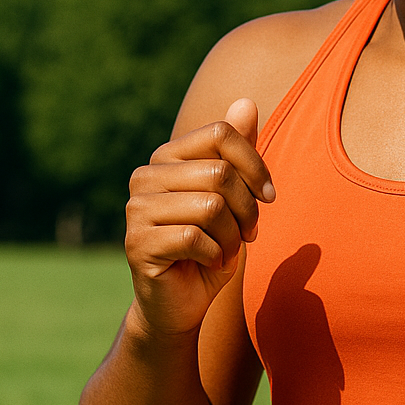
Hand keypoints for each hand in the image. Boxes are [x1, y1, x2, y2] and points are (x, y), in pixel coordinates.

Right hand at [123, 98, 275, 338]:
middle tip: (249, 234)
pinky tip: (210, 263)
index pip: (221, 133)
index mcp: (168, 156)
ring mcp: (135, 209)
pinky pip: (195, 238)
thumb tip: (246, 102)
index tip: (269, 197)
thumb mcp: (234, 195)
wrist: (182, 303)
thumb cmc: (212, 244)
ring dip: (233, 235)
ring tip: (228, 249)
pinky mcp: (137, 243)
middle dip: (248, 208)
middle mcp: (145, 176)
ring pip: (211, 206)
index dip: (256, 164)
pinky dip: (217, 255)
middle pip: (220, 172)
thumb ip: (238, 151)